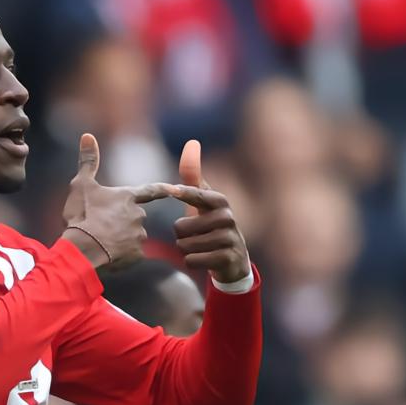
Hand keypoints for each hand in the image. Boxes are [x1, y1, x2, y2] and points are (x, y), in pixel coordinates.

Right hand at [62, 134, 179, 267]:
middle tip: (100, 226)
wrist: (82, 248)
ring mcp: (139, 236)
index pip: (150, 191)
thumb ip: (88, 161)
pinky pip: (130, 254)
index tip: (178, 189)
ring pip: (132, 237)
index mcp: (128, 197)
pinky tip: (107, 256)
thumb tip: (87, 135)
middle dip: (122, 221)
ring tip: (101, 242)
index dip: (164, 189)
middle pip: (135, 217)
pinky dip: (121, 256)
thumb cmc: (82, 214)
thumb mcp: (81, 185)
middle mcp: (138, 215)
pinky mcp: (137, 255)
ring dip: (120, 239)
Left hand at [174, 140, 250, 282]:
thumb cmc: (210, 224)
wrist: (233, 259)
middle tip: (196, 235)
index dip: (183, 194)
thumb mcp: (202, 200)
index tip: (172, 191)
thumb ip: (193, 174)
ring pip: (184, 245)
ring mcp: (229, 238)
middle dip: (180, 235)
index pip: (196, 194)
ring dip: (185, 249)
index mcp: (219, 201)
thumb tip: (192, 143)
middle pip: (180, 227)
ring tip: (200, 247)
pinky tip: (203, 259)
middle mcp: (227, 217)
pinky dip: (191, 262)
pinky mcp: (228, 258)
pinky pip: (191, 260)